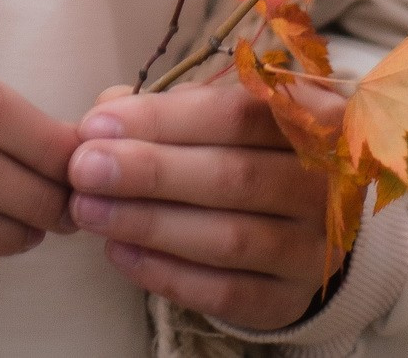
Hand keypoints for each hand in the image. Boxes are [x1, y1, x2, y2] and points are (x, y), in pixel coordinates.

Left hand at [69, 79, 333, 333]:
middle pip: (232, 178)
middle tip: (83, 168)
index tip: (97, 123)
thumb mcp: (222, 112)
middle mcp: (324, 184)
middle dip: (148, 172)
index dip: (162, 119)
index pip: (235, 114)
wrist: (301, 219)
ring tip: (88, 210)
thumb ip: (170, 107)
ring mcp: (313, 248)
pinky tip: (119, 253)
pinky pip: (225, 292)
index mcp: (314, 118)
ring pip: (227, 239)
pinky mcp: (289, 299)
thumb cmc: (247, 148)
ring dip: (148, 224)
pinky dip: (167, 273)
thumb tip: (107, 112)